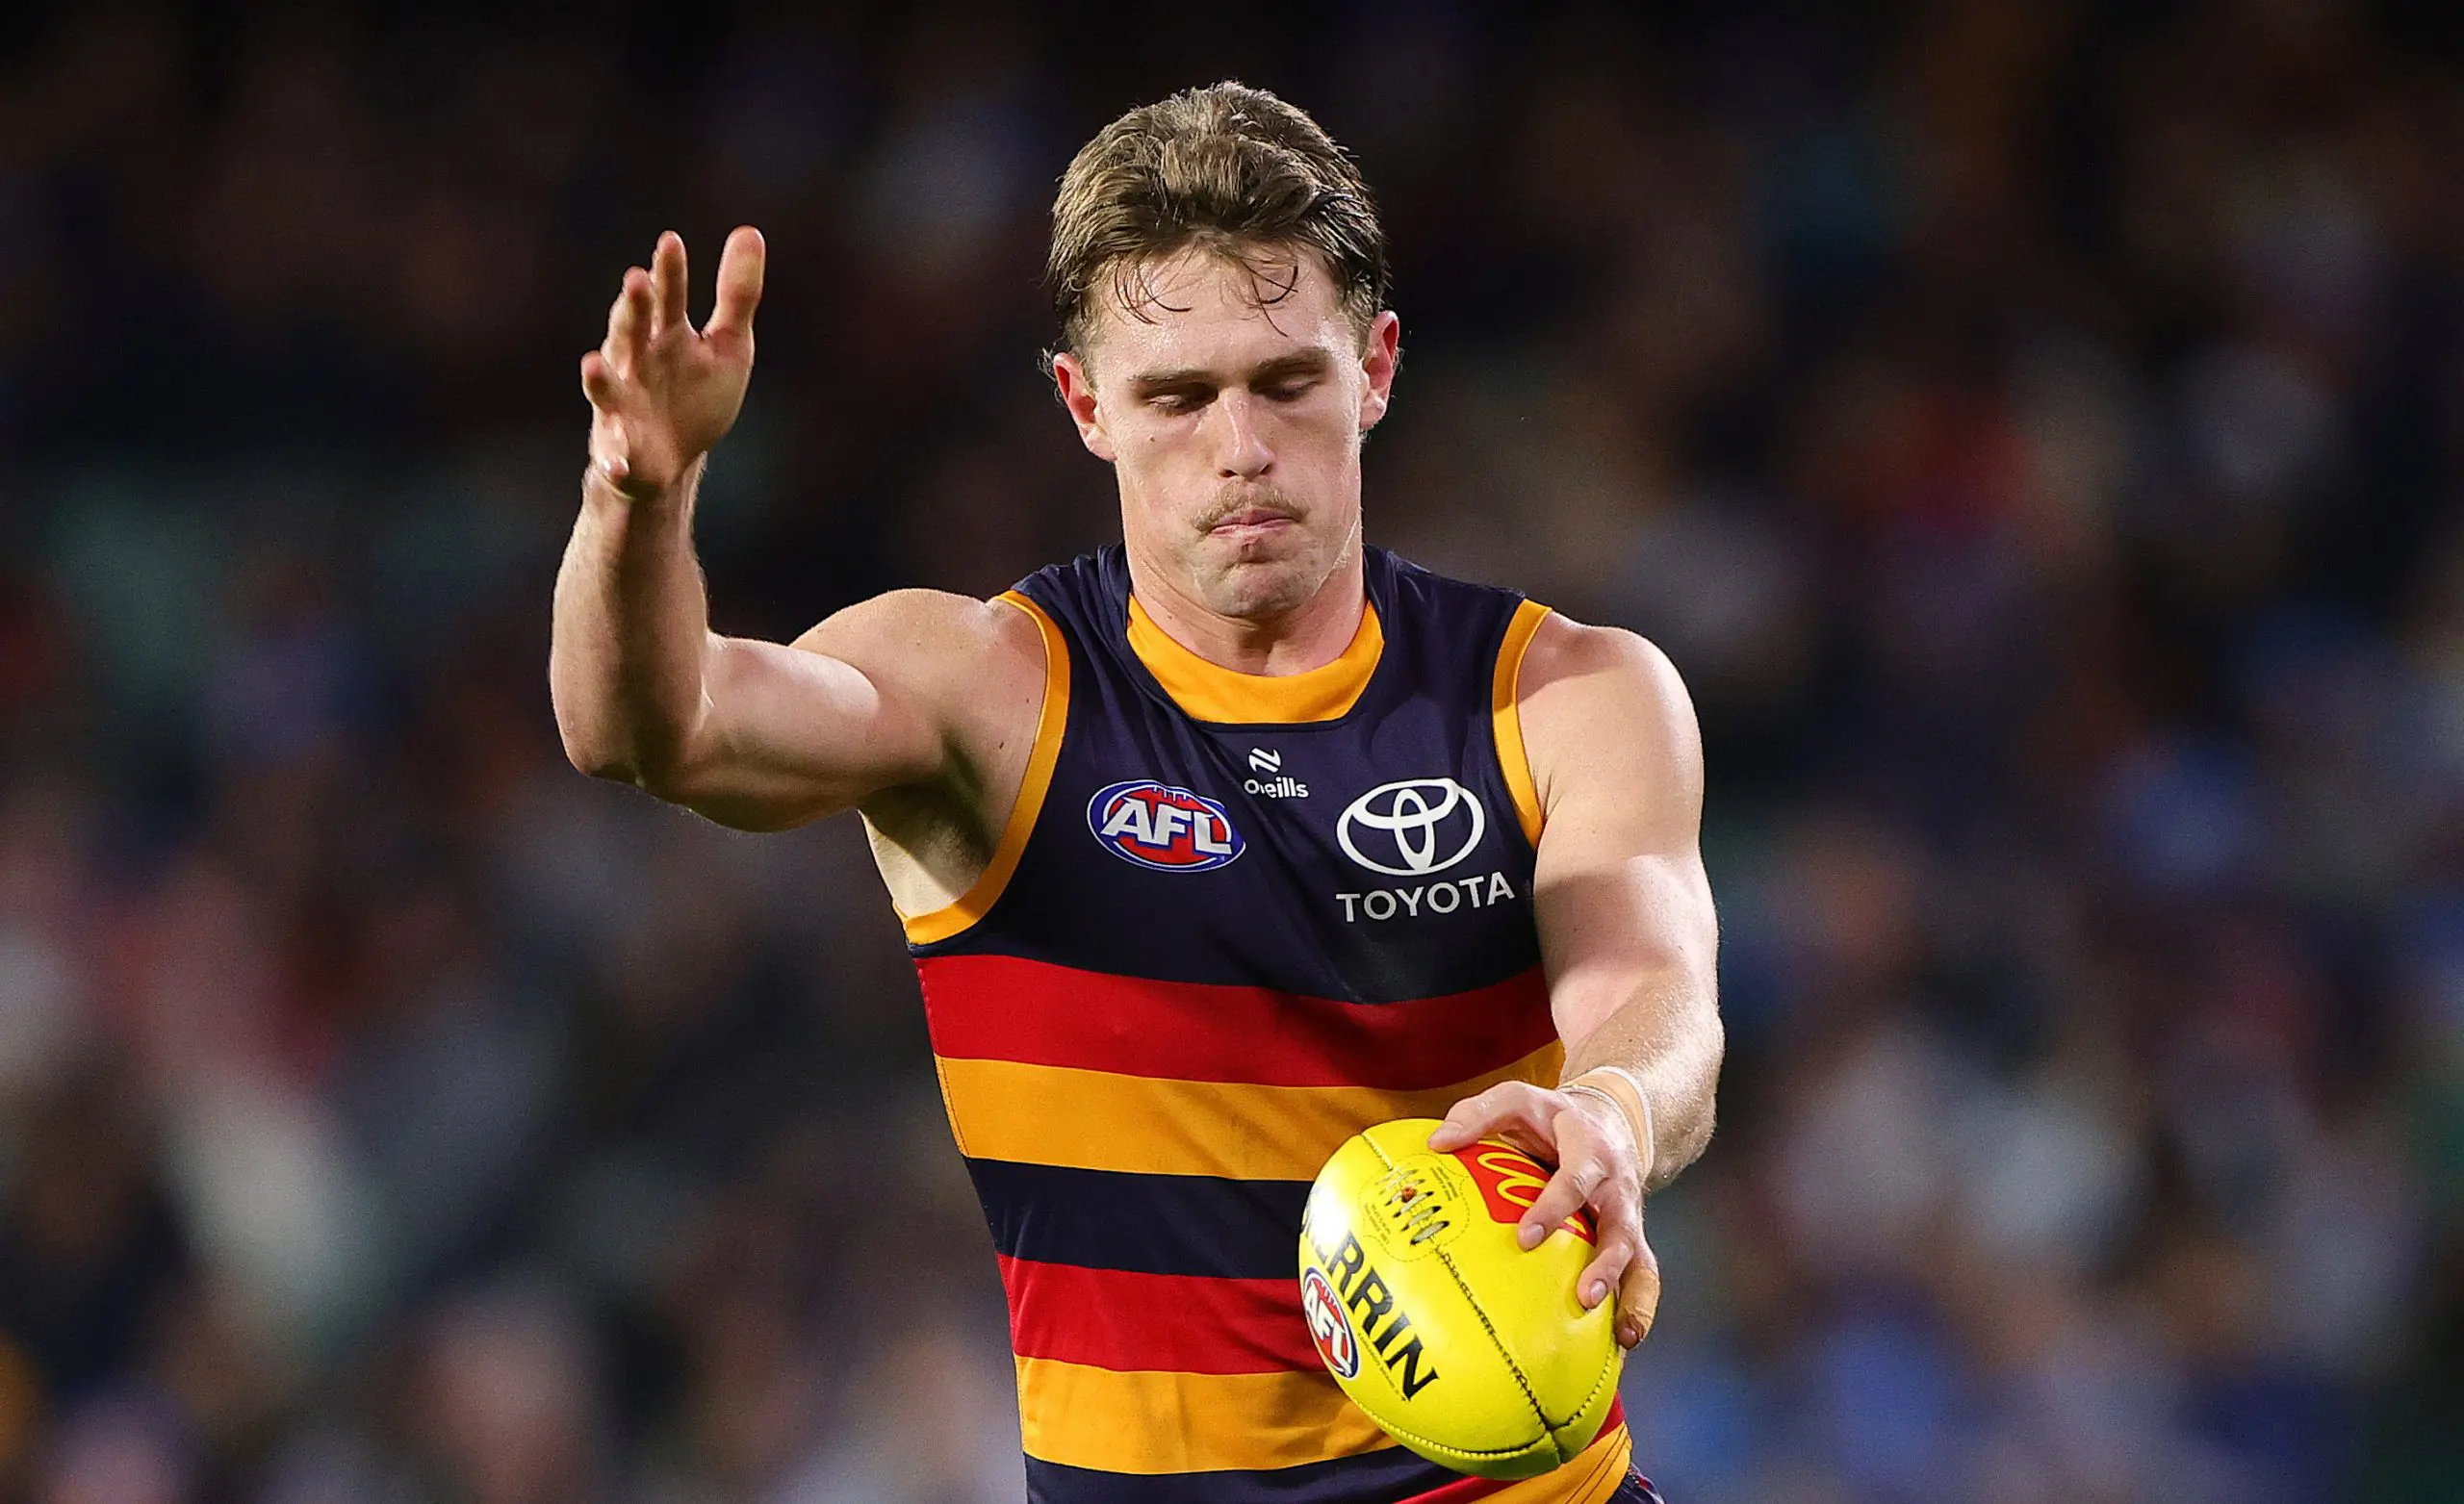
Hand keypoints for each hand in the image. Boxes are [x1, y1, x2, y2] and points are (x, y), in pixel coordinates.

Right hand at [580, 227, 765, 497]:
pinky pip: (614, 455)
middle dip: (632, 310)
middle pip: (631, 332)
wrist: (670, 458)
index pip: (668, 298)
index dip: (669, 273)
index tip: (671, 242)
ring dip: (599, 376)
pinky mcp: (618, 448)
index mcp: (666, 335)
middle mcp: (636, 364)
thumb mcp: (728, 346)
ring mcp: (622, 405)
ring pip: (607, 386)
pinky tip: (618, 462)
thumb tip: (751, 231)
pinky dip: (615, 458)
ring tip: (594, 362)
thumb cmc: (694, 394)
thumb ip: (736, 295)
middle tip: (636, 281)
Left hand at [1427, 1081, 1660, 1347]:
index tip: (1527, 1237)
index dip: (1555, 1207)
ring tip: (1621, 1332)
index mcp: (1590, 1150)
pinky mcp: (1631, 1239)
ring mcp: (1628, 1216)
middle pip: (1619, 1226)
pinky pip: (1643, 1275)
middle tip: (1583, 1295)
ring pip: (1639, 1257)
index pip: (1576, 1178)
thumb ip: (1479, 1115)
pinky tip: (1621, 1341)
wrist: (1609, 1118)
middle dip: (1605, 1263)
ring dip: (1631, 1294)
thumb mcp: (1519, 1100)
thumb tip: (1437, 1143)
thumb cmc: (1552, 1117)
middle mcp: (1616, 1186)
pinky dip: (1639, 1308)